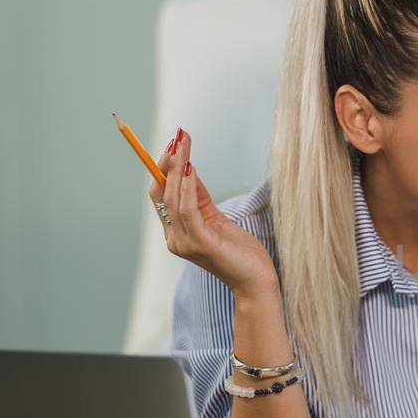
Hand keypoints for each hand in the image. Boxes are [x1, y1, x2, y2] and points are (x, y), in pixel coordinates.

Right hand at [150, 128, 278, 297]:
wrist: (257, 281)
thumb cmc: (241, 252)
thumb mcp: (218, 218)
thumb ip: (200, 197)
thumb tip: (187, 168)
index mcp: (176, 233)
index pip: (160, 196)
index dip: (161, 169)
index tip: (172, 144)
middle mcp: (175, 238)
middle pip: (162, 193)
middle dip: (168, 162)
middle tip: (178, 136)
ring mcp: (185, 243)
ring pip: (174, 198)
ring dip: (178, 167)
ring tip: (183, 145)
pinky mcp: (201, 243)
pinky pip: (188, 210)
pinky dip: (187, 187)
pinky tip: (190, 168)